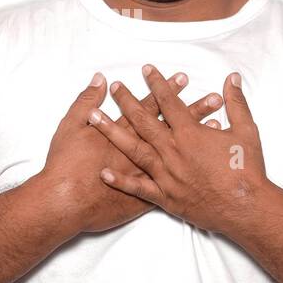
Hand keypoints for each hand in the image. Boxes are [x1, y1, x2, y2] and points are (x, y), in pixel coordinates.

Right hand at [35, 70, 224, 234]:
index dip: (166, 92)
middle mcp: (142, 151)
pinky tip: (205, 162)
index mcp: (125, 133)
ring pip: (180, 153)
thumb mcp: (70, 127)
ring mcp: (148, 175)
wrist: (65, 203)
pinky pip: (179, 179)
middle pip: (172, 127)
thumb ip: (86, 101)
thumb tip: (99, 79)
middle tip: (212, 96)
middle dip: (192, 110)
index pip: (150, 107)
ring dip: (198, 137)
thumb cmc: (65, 166)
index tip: (182, 79)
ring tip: (217, 122)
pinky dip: (193, 169)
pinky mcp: (149, 197)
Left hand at [88, 64, 270, 235]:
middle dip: (128, 101)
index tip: (146, 70)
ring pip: (134, 149)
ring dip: (113, 132)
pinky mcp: (166, 197)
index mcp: (191, 134)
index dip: (158, 83)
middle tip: (116, 87)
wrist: (247, 208)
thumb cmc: (248, 170)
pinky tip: (104, 173)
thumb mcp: (246, 131)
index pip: (169, 102)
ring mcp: (167, 175)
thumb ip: (237, 103)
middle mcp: (173, 151)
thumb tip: (232, 78)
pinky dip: (121, 181)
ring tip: (95, 118)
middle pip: (144, 121)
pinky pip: (139, 188)